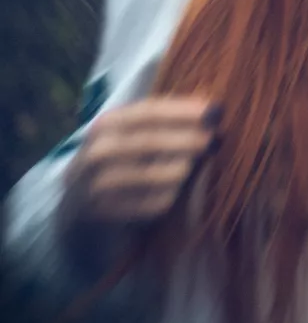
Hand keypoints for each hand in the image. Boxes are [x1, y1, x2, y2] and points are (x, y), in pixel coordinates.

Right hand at [60, 97, 220, 225]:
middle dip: (185, 138)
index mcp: (107, 124)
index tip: (213, 109)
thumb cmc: (117, 166)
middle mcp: (96, 151)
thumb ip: (162, 122)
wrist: (76, 212)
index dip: (182, 110)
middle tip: (215, 138)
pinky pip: (142, 205)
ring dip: (178, 168)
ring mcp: (94, 184)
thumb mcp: (130, 137)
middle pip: (148, 141)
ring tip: (197, 165)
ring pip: (145, 174)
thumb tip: (210, 108)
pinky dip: (164, 198)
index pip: (148, 111)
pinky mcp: (101, 214)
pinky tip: (177, 194)